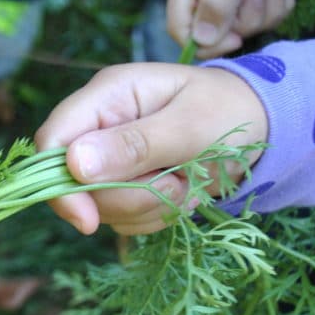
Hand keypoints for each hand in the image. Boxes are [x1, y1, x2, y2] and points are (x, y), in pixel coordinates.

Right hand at [34, 63, 266, 234]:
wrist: (261, 127)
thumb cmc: (228, 111)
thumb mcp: (190, 125)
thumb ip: (134, 144)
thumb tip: (73, 164)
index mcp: (108, 95)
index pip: (53, 139)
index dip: (59, 182)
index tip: (87, 220)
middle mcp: (101, 125)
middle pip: (76, 182)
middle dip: (126, 196)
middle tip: (176, 184)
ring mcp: (110, 156)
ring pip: (101, 206)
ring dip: (147, 206)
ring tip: (186, 182)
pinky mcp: (125, 183)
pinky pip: (124, 217)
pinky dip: (155, 215)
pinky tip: (183, 193)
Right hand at [166, 0, 314, 57]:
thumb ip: (217, 6)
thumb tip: (200, 42)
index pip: (179, 26)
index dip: (204, 41)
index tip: (237, 40)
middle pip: (214, 29)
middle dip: (245, 18)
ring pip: (242, 25)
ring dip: (265, 9)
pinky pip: (261, 17)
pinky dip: (277, 4)